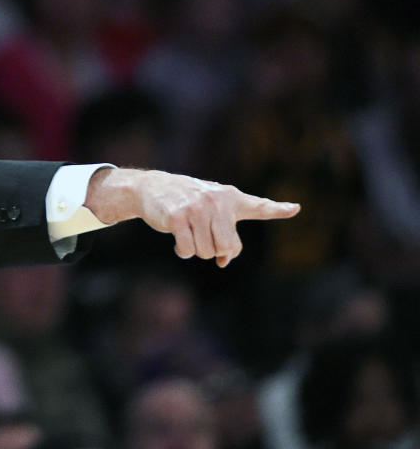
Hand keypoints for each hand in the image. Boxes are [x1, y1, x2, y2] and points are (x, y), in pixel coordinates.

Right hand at [85, 168, 299, 267]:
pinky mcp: (177, 217)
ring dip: (196, 250)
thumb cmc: (186, 202)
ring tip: (187, 232)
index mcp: (230, 198)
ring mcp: (196, 208)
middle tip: (202, 237)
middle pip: (228, 246)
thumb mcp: (210, 210)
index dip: (278, 209)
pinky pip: (188, 250)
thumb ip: (225, 234)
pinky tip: (176, 237)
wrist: (152, 187)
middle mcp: (216, 201)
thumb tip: (224, 261)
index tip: (295, 208)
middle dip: (214, 250)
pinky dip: (182, 250)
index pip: (258, 206)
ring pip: (207, 251)